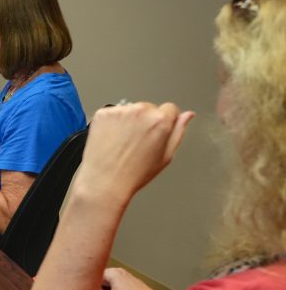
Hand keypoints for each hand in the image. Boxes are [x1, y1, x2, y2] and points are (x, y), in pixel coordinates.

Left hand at [76, 102, 193, 205]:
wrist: (105, 181)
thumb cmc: (135, 173)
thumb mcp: (166, 156)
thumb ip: (178, 132)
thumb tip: (187, 115)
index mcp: (160, 120)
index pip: (170, 108)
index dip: (166, 122)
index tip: (157, 132)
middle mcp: (141, 111)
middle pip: (149, 108)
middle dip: (146, 121)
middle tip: (137, 142)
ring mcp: (120, 111)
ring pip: (130, 110)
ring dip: (129, 121)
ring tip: (123, 143)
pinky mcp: (103, 114)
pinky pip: (112, 113)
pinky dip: (112, 123)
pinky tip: (111, 139)